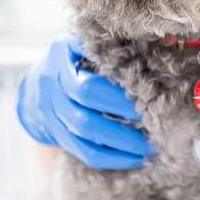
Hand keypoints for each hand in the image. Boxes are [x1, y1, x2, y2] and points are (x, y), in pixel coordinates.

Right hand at [16, 38, 152, 168]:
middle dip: (122, 115)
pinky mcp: (55, 135)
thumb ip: (114, 43)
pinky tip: (135, 159)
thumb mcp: (87, 41)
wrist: (37, 82)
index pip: (87, 78)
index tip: (147, 96)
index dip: (116, 91)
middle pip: (85, 103)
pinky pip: (83, 152)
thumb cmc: (76, 57)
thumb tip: (162, 40)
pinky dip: (110, 158)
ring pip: (83, 132)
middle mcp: (51, 82)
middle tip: (153, 121)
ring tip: (150, 146)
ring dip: (120, 142)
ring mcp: (49, 111)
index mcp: (62, 53)